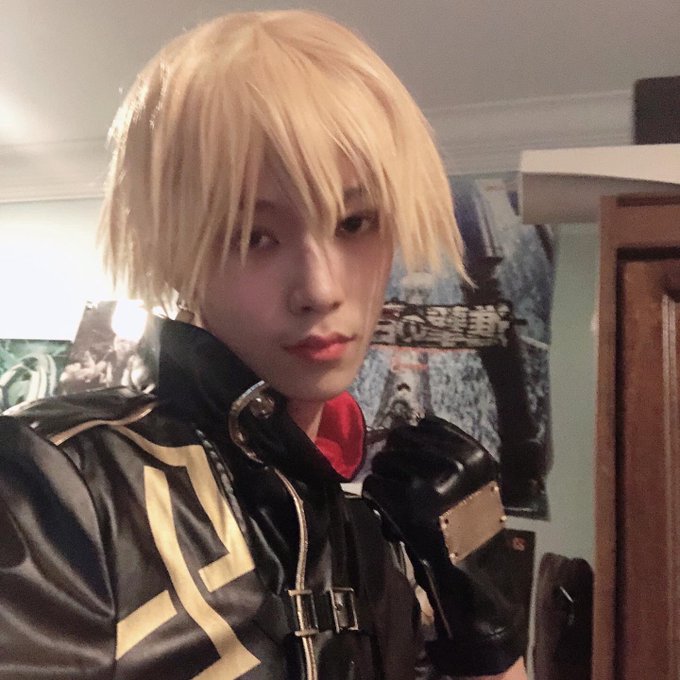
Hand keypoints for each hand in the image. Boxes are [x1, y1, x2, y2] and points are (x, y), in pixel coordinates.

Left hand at [363, 416, 525, 676]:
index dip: (411, 438)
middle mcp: (455, 463)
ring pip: (384, 461)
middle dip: (392, 456)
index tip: (407, 451)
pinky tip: (382, 507)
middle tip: (392, 474)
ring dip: (381, 475)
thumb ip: (448, 455)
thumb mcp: (474, 482)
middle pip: (401, 439)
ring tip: (389, 492)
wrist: (472, 576)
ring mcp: (430, 481)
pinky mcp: (407, 503)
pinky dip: (373, 494)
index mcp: (474, 455)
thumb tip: (407, 430)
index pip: (428, 424)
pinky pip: (374, 485)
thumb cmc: (470, 528)